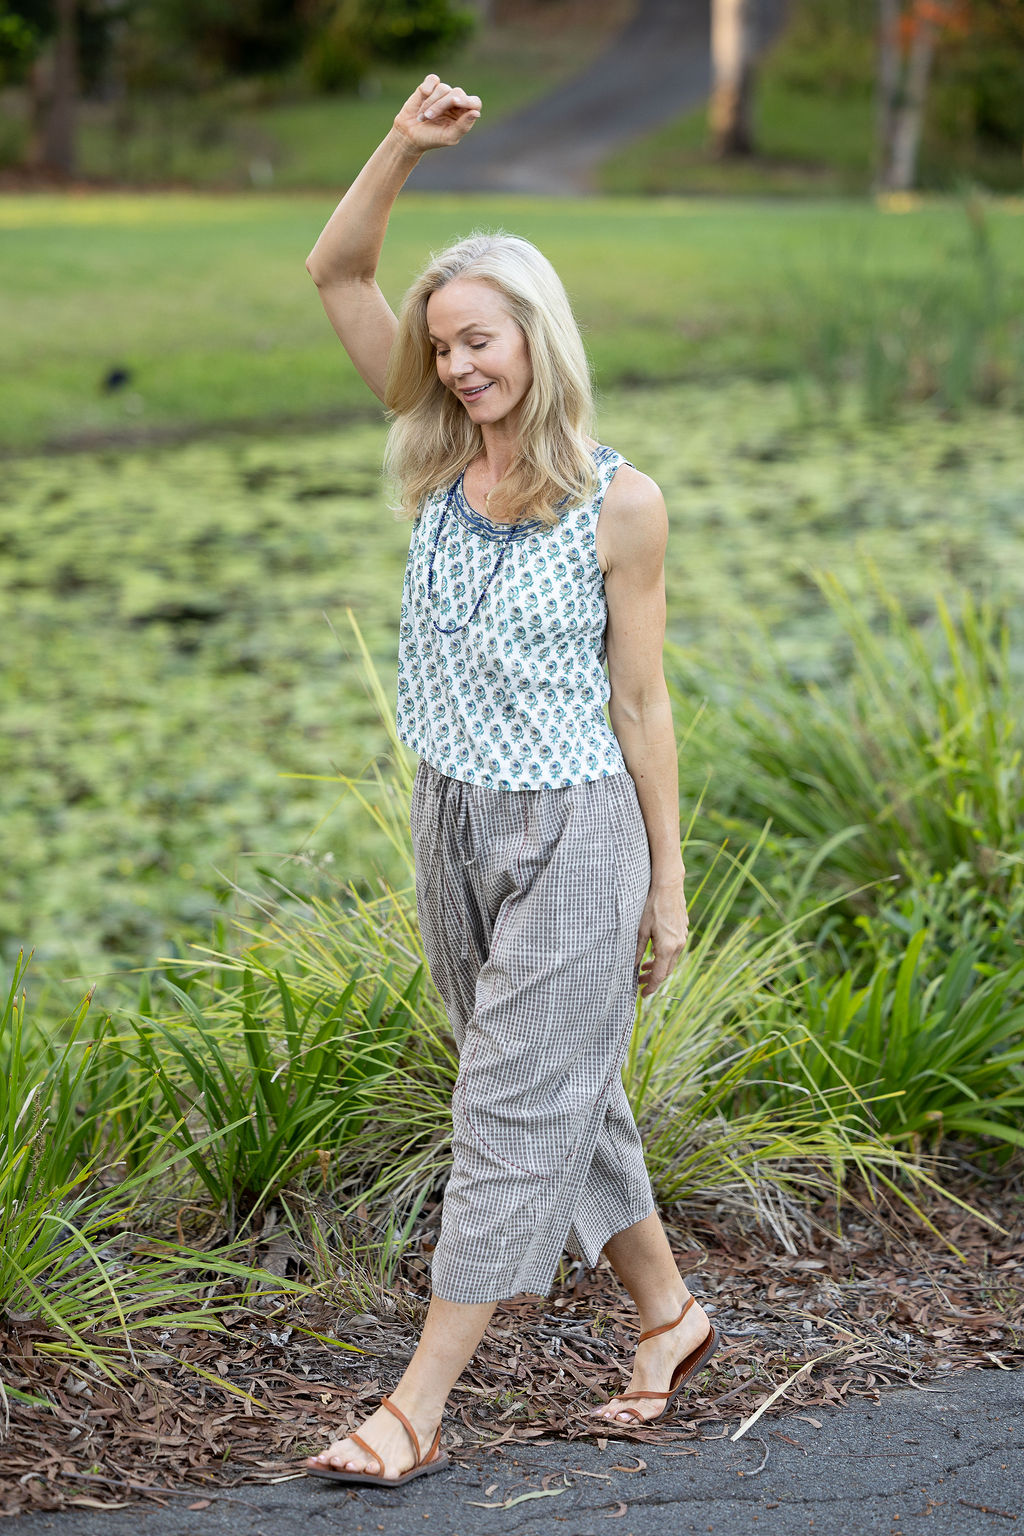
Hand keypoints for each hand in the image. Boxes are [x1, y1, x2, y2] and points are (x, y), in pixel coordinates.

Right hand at [393, 74, 480, 152]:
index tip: (455, 102)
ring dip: (430, 103)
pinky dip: (427, 88)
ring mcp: (444, 93)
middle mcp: (456, 102)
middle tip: (429, 117)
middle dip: (441, 105)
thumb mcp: (448, 137)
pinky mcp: (430, 86)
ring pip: (443, 88)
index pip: (475, 102)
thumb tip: (476, 113)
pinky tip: (422, 98)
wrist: (409, 134)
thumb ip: (463, 127)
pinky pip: (433, 79)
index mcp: (464, 114)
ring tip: (423, 117)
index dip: (467, 100)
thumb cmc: (431, 138)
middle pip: (457, 93)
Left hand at [634, 877, 687, 998]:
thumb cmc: (652, 906)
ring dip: (659, 966)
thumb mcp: (640, 929)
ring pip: (672, 960)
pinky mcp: (683, 931)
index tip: (643, 994)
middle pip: (667, 970)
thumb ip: (638, 950)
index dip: (651, 987)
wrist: (668, 886)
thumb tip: (632, 966)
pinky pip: (675, 950)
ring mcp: (683, 938)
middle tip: (640, 981)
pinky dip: (664, 956)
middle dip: (654, 978)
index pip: (660, 975)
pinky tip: (654, 951)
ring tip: (645, 967)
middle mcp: (678, 945)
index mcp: (668, 947)